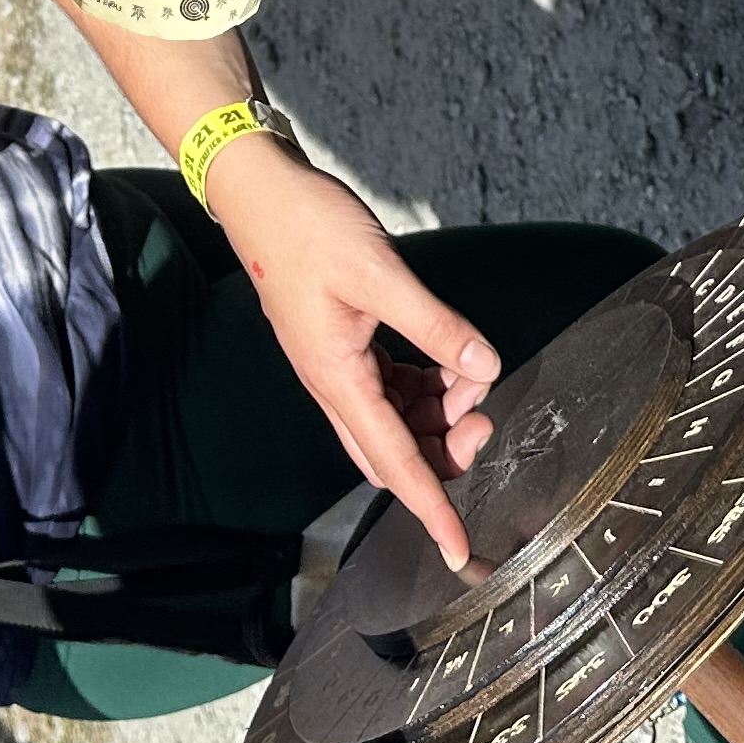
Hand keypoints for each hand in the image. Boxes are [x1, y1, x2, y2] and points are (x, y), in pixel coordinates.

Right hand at [203, 139, 499, 570]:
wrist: (257, 192)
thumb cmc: (307, 228)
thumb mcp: (378, 273)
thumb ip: (436, 326)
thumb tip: (484, 369)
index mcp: (337, 379)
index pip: (395, 463)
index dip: (432, 508)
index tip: (460, 551)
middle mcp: (333, 385)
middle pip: (395, 453)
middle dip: (445, 453)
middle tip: (485, 419)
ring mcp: (336, 368)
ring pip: (395, 422)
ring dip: (438, 415)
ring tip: (472, 376)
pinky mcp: (342, 347)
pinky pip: (390, 390)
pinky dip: (425, 387)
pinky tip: (448, 363)